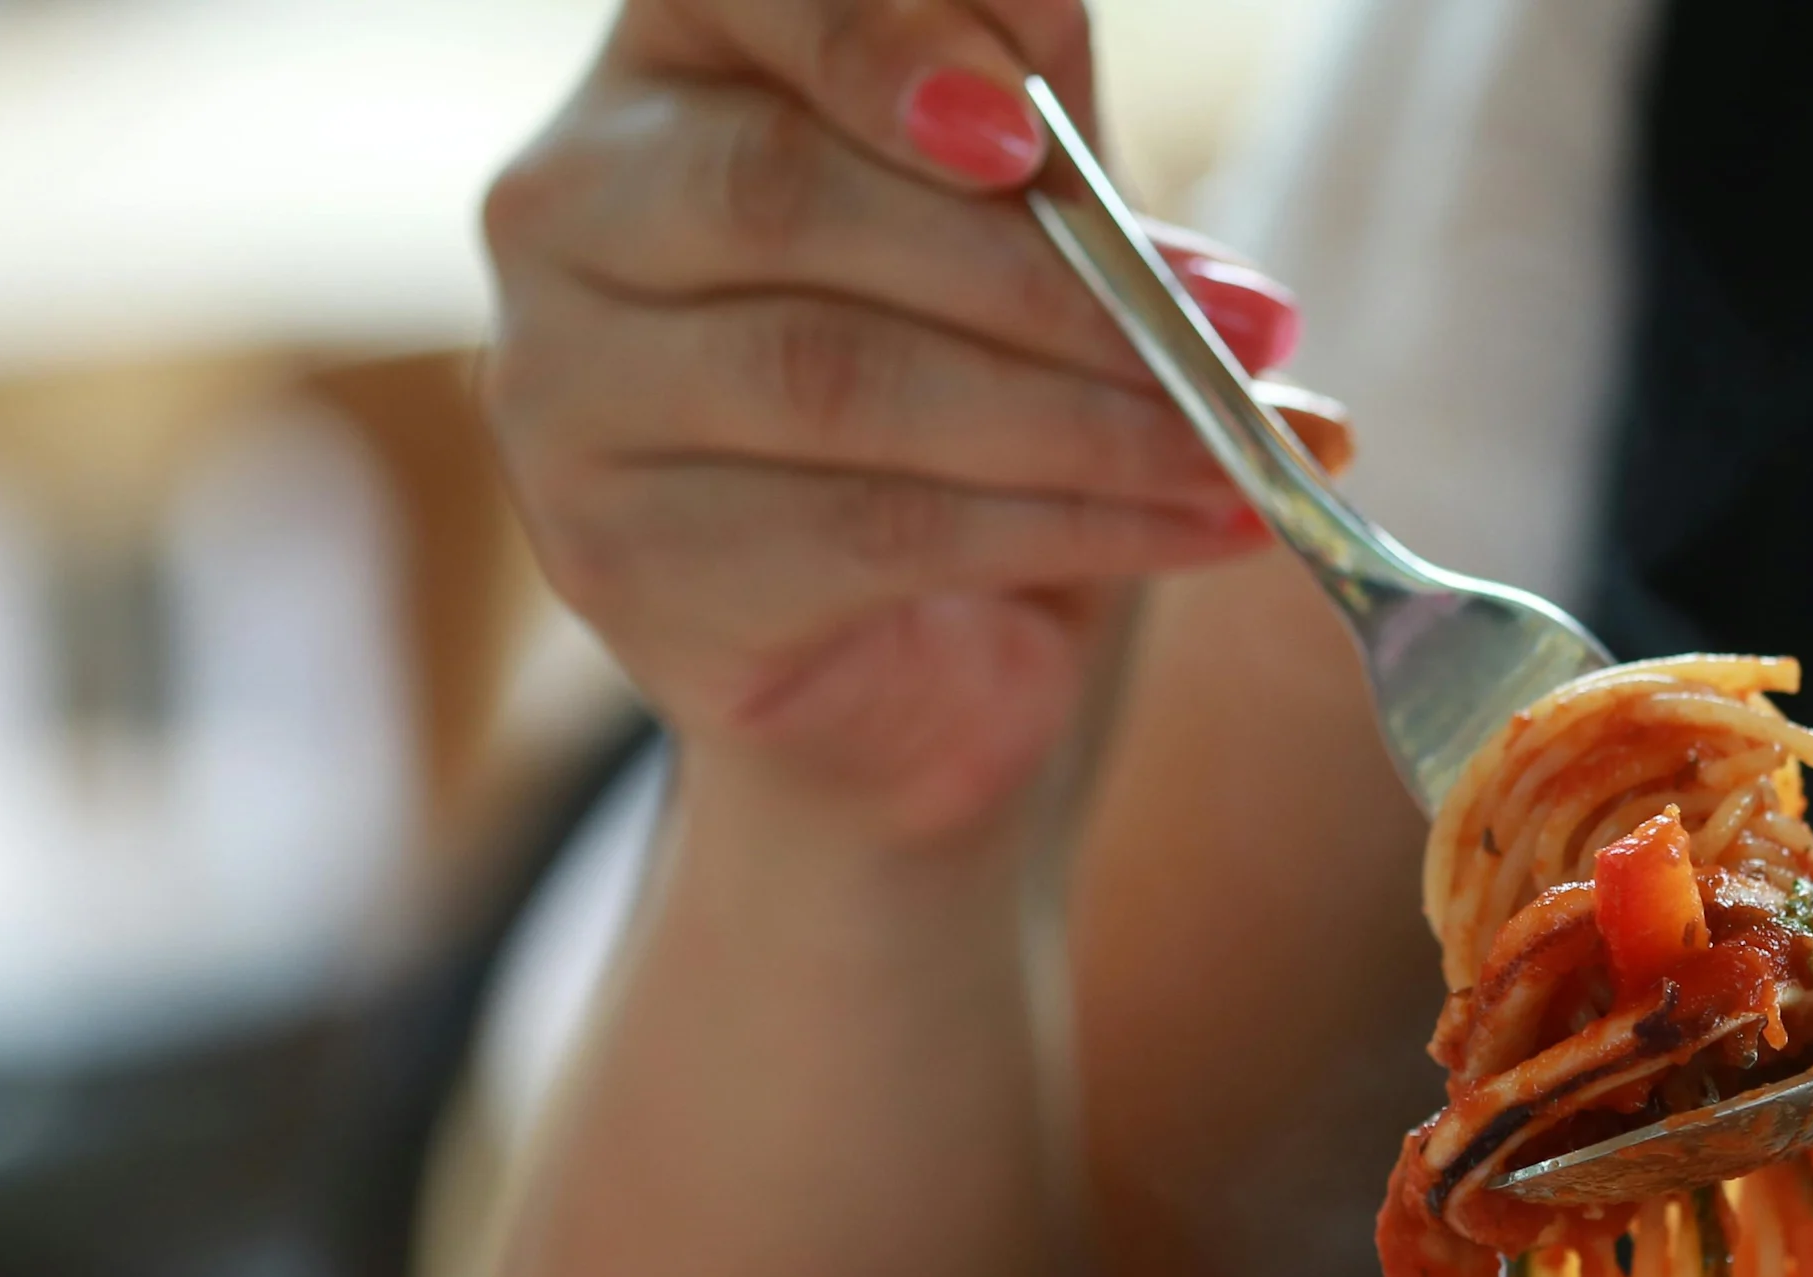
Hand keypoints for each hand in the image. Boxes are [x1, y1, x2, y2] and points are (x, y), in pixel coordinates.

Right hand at [482, 0, 1299, 844]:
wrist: (907, 677)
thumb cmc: (969, 413)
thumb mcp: (1026, 238)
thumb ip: (1047, 147)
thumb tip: (1117, 119)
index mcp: (668, 67)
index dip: (874, 42)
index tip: (1026, 123)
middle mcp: (568, 208)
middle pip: (787, 196)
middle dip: (1048, 269)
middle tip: (1246, 326)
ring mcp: (566, 394)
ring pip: (836, 376)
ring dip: (1084, 415)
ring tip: (1241, 450)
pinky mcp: (621, 562)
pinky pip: (870, 531)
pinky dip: (1068, 526)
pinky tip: (1200, 527)